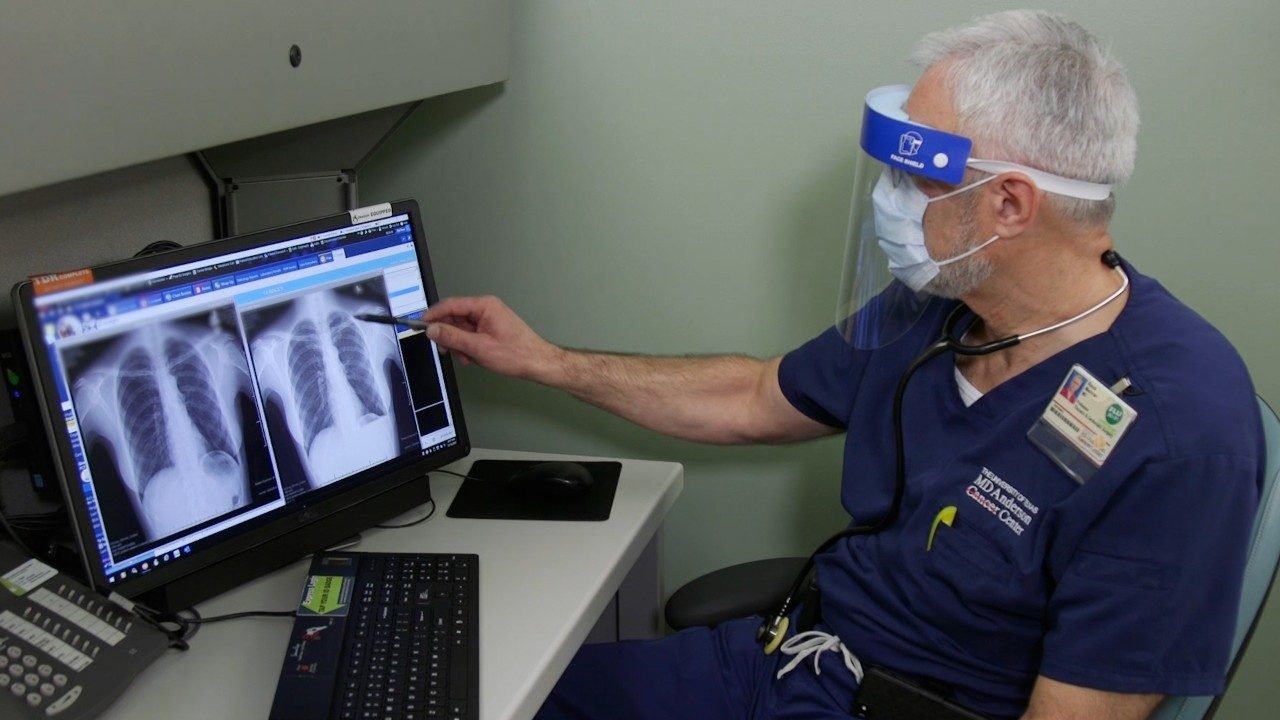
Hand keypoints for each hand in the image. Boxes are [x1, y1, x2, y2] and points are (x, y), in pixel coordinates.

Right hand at [422, 296, 562, 380]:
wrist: (537, 363)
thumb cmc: (516, 354)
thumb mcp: (478, 347)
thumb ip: (452, 337)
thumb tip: (432, 329)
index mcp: (484, 306)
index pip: (450, 305)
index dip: (433, 315)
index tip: (420, 325)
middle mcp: (486, 309)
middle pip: (454, 318)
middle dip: (449, 336)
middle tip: (447, 350)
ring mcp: (488, 319)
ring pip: (461, 329)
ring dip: (459, 345)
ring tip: (468, 358)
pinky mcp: (490, 329)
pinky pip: (470, 335)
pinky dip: (468, 347)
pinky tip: (473, 358)